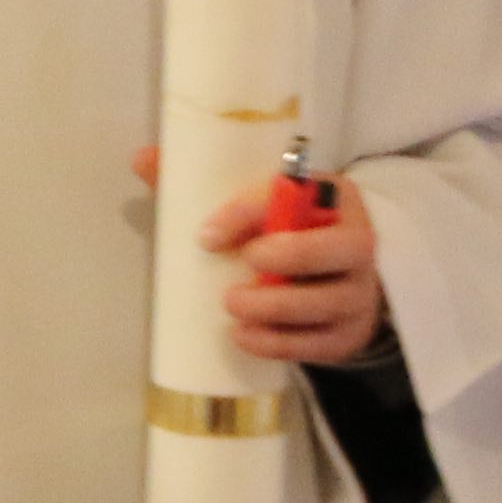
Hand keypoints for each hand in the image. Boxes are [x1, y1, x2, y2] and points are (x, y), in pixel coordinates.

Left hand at [132, 150, 389, 366]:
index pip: (299, 195)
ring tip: (232, 309)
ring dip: (278, 309)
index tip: (207, 235)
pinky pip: (323, 342)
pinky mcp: (350, 332)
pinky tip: (245, 337)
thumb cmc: (283, 231)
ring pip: (330, 301)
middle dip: (288, 262)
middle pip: (341, 249)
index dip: (252, 212)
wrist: (333, 278)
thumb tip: (141, 159)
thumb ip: (200, 182)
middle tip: (234, 274)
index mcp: (333, 195)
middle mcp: (359, 239)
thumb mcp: (253, 204)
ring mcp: (360, 290)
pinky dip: (282, 343)